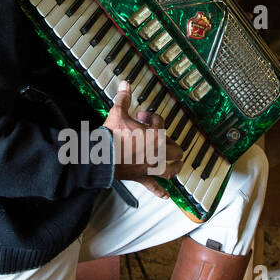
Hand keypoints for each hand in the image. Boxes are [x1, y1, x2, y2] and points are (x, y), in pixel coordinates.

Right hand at [102, 81, 183, 198]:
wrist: (101, 156)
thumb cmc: (111, 136)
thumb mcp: (117, 113)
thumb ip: (123, 98)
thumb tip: (125, 84)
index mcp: (154, 135)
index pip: (160, 123)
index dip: (152, 117)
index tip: (142, 117)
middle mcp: (157, 152)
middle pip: (175, 148)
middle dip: (171, 143)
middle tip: (163, 139)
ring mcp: (151, 166)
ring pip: (171, 169)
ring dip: (176, 166)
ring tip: (178, 164)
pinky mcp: (141, 176)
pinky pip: (153, 186)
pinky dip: (159, 191)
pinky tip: (166, 196)